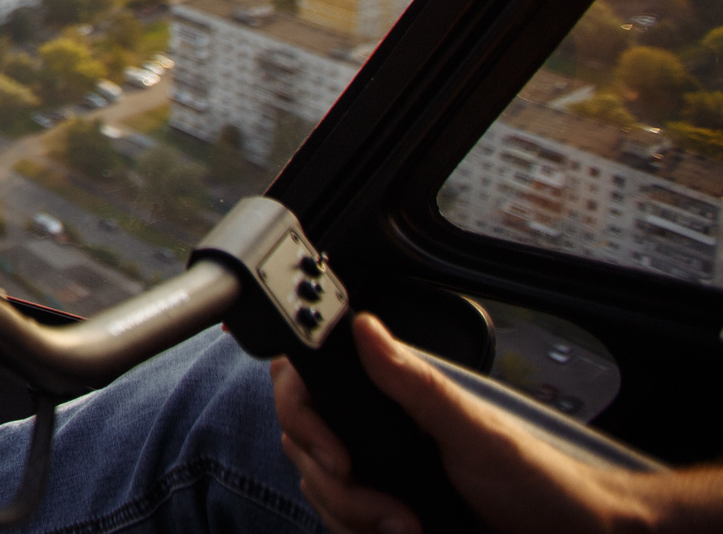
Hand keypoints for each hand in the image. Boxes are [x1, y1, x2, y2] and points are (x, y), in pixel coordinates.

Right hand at [272, 314, 717, 533]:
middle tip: (392, 509)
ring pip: (318, 494)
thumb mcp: (474, 431)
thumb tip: (366, 328)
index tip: (336, 455)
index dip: (303, 418)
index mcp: (388, 401)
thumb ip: (416, 383)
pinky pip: (341, 526)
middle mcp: (373, 435)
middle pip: (303, 450)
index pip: (307, 389)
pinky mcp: (382, 518)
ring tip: (410, 528)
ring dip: (355, 519)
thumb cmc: (538, 482)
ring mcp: (376, 478)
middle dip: (340, 487)